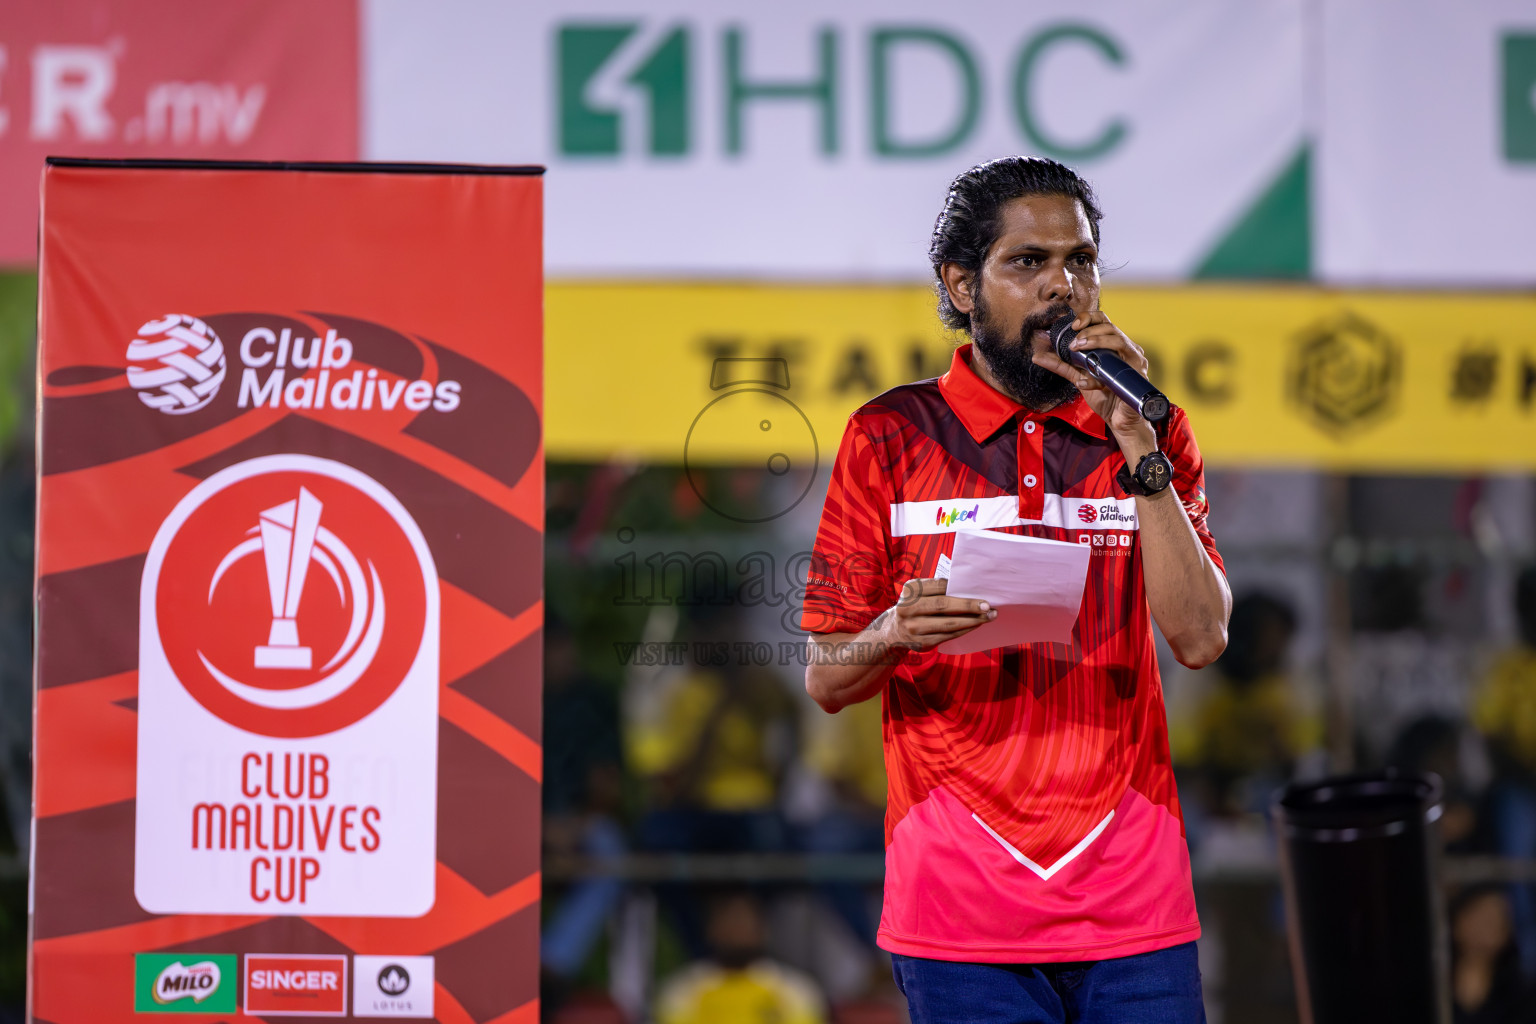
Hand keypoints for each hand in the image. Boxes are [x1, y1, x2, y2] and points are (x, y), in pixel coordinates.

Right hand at [876, 578, 995, 650]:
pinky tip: (975, 626)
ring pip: (948, 624)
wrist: (893, 632)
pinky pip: (947, 636)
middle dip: (968, 605)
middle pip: (943, 605)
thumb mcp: (919, 593)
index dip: (960, 588)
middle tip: (987, 606)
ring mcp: (913, 627)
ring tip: (987, 617)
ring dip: (971, 621)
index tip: (980, 591)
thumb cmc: (915, 607)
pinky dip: (964, 631)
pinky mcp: (921, 643)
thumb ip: (937, 589)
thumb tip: (970, 590)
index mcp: (910, 590)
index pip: (939, 586)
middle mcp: (908, 608)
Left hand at [1031, 311, 1156, 453]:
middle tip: (1073, 342)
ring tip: (1077, 349)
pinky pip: (1116, 372)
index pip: (1104, 321)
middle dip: (1089, 331)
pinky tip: (1083, 382)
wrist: (1118, 420)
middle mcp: (1126, 349)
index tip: (1073, 326)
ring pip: (1118, 341)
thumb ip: (1060, 364)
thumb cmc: (1104, 396)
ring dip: (1096, 342)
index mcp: (1113, 346)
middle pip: (1111, 327)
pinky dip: (1096, 378)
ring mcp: (1134, 361)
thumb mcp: (1077, 377)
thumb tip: (1037, 355)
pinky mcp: (1135, 377)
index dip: (1089, 318)